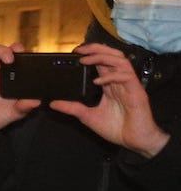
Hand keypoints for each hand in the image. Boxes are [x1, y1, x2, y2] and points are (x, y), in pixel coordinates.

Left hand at [50, 42, 169, 158]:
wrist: (135, 141)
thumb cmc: (117, 128)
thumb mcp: (88, 117)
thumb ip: (73, 108)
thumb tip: (53, 103)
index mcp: (111, 85)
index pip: (103, 62)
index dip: (91, 53)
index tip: (75, 53)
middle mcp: (121, 82)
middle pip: (114, 55)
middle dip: (97, 49)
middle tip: (80, 50)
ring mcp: (130, 86)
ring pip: (121, 61)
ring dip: (103, 57)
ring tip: (86, 60)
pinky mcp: (137, 93)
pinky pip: (126, 77)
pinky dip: (111, 76)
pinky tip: (98, 81)